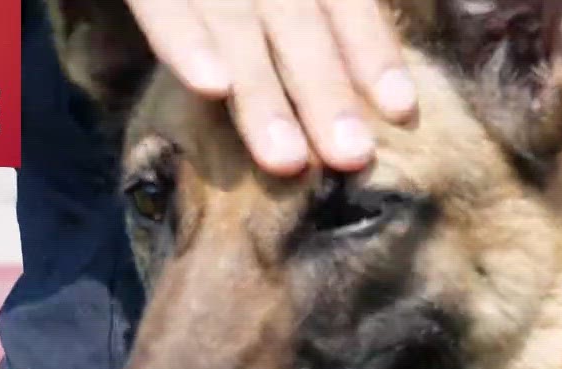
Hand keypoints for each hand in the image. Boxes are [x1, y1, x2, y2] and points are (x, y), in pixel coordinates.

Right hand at [123, 0, 416, 175]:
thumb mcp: (279, 3)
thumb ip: (311, 22)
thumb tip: (373, 83)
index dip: (371, 48)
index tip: (401, 109)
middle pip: (295, 17)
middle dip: (325, 87)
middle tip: (352, 156)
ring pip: (235, 21)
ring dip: (263, 91)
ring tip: (286, 159)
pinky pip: (160, 2)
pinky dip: (184, 41)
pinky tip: (212, 87)